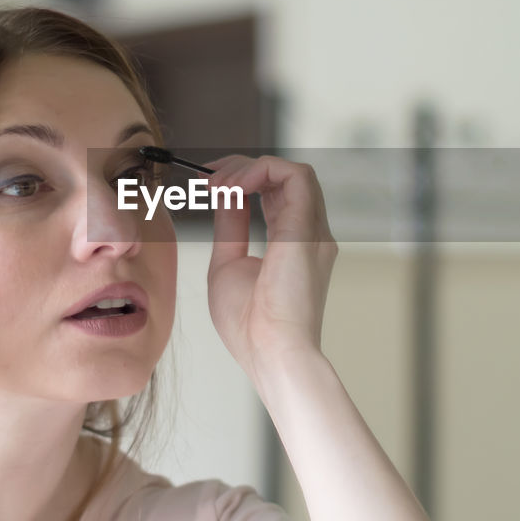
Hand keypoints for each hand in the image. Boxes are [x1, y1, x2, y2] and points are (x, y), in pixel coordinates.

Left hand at [201, 155, 338, 387]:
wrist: (269, 352)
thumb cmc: (250, 326)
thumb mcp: (228, 264)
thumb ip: (231, 226)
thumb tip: (225, 196)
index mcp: (293, 245)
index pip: (275, 194)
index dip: (242, 179)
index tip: (207, 182)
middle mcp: (309, 234)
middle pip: (282, 179)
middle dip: (240, 168)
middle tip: (206, 179)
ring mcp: (313, 230)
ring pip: (290, 171)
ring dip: (248, 168)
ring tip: (217, 184)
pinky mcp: (308, 227)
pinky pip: (294, 175)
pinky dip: (261, 170)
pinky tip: (234, 187)